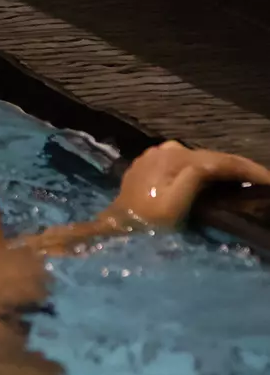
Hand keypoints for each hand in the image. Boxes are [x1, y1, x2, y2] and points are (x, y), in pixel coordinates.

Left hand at [112, 141, 269, 228]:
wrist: (118, 225)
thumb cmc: (148, 221)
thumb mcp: (174, 204)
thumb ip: (194, 178)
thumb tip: (213, 162)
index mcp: (174, 158)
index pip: (220, 160)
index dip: (248, 169)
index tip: (269, 180)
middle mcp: (167, 149)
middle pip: (212, 157)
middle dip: (239, 169)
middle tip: (263, 181)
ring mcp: (159, 154)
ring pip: (201, 160)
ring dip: (224, 169)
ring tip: (248, 181)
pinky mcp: (155, 162)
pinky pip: (188, 164)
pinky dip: (206, 171)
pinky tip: (219, 180)